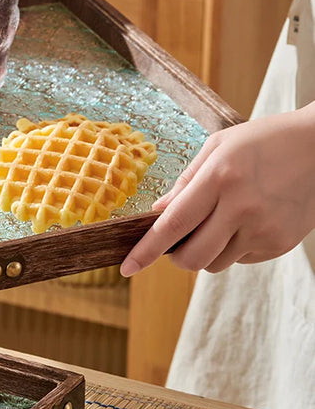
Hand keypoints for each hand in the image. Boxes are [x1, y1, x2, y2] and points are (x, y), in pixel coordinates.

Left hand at [120, 102, 314, 275]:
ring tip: (222, 219)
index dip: (146, 251)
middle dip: (175, 257)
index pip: (173, 226)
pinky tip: (248, 220)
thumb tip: (158, 214)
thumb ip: (185, 183)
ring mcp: (264, 229)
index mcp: (220, 179)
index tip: (127, 268)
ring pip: (214, 264)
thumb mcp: (219, 147)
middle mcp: (242, 208)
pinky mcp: (280, 244)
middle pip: (191, 258)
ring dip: (206, 251)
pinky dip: (233, 247)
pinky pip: (240, 260)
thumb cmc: (264, 141)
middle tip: (179, 240)